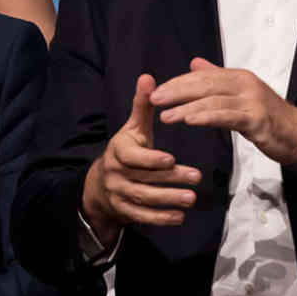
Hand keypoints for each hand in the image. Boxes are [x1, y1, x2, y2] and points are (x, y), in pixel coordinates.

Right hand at [81, 74, 200, 245]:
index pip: (133, 157)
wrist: (100, 184)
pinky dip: (160, 218)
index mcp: (118, 150)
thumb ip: (141, 106)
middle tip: (197, 178)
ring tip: (192, 198)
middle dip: (171, 180)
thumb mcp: (132, 128)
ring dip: (168, 200)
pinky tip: (179, 217)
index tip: (171, 159)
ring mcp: (118, 194)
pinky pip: (141, 216)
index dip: (151, 159)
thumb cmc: (126, 150)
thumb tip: (148, 77)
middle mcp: (116, 173)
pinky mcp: (123, 211)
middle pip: (144, 178)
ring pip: (144, 199)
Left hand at [151, 58, 296, 166]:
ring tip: (164, 115)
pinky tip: (189, 120)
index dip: (178, 82)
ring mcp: (252, 100)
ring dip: (185, 107)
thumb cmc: (270, 117)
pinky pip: (226, 116)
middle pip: (204, 84)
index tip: (157, 91)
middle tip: (153, 99)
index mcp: (238, 77)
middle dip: (176, 91)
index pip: (202, 76)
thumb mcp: (243, 94)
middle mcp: (244, 84)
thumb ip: (218, 79)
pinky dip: (206, 116)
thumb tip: (194, 63)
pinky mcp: (257, 119)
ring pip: (212, 100)